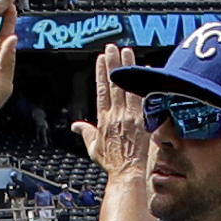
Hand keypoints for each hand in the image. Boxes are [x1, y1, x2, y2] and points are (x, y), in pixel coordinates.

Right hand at [71, 44, 147, 177]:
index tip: (101, 59)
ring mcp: (130, 117)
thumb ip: (85, 133)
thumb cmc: (112, 163)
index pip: (101, 91)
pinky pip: (143, 99)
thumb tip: (75, 126)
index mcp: (104, 120)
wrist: (127, 173)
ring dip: (127, 68)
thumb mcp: (93, 148)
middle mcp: (117, 115)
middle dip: (112, 64)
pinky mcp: (143, 121)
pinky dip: (144, 85)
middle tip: (113, 48)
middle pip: (114, 84)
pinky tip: (145, 72)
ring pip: (128, 87)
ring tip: (127, 52)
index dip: (100, 73)